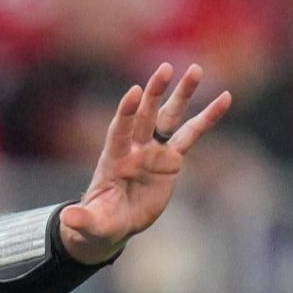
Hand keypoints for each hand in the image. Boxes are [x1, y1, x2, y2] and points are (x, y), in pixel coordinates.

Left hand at [59, 62, 231, 265]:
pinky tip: (224, 98)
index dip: (125, 112)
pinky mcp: (171, 159)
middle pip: (145, 116)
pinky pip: (191, 135)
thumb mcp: (90, 225)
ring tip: (196, 70)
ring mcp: (153, 151)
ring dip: (182, 95)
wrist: (114, 223)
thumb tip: (68, 219)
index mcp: (113, 160)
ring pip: (169, 118)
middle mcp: (134, 149)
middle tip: (165, 68)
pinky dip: (207, 118)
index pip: (119, 131)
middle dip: (154, 93)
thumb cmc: (98, 223)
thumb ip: (82, 219)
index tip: (134, 92)